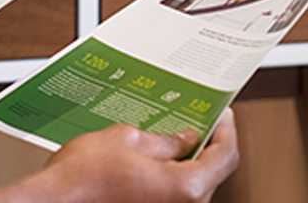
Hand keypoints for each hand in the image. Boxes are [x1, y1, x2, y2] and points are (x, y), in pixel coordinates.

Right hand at [31, 109, 239, 202]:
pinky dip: (170, 176)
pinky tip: (155, 157)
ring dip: (187, 161)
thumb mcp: (127, 139)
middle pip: (211, 172)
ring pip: (192, 186)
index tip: (220, 113)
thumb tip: (184, 138)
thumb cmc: (82, 179)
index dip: (225, 129)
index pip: (225, 156)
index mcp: (184, 188)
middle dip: (206, 143)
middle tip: (196, 118)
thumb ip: (164, 140)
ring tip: (172, 134)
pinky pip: (173, 195)